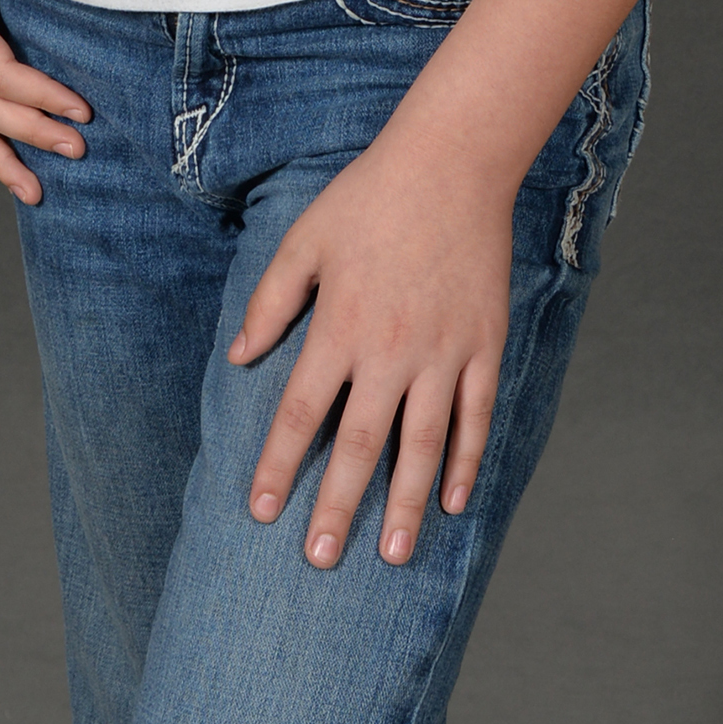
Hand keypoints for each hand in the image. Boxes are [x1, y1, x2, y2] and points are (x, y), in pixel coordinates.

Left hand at [228, 125, 512, 566]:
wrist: (453, 164)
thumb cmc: (369, 199)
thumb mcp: (305, 239)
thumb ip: (271, 302)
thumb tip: (238, 357)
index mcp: (340, 327)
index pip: (301, 413)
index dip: (278, 465)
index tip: (259, 510)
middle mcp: (392, 351)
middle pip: (360, 445)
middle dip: (338, 507)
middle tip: (322, 559)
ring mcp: (444, 352)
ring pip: (424, 445)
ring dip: (408, 504)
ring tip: (395, 554)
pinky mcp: (484, 345)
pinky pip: (477, 416)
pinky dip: (467, 461)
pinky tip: (455, 500)